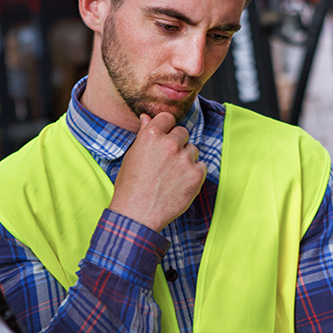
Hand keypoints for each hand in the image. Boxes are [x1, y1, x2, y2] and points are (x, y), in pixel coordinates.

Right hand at [109, 112, 205, 231]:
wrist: (137, 214)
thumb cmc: (130, 187)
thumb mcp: (132, 156)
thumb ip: (144, 134)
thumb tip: (147, 117)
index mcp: (151, 136)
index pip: (168, 118)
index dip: (166, 127)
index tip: (165, 136)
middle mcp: (170, 144)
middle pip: (183, 133)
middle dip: (177, 143)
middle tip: (167, 161)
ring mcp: (185, 159)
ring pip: (193, 149)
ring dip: (186, 159)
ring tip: (172, 175)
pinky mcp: (196, 174)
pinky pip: (202, 165)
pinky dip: (194, 173)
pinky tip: (181, 183)